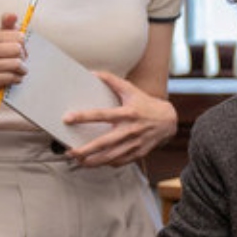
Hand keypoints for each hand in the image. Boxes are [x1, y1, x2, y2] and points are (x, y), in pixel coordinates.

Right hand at [0, 13, 28, 94]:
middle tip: (16, 60)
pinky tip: (12, 77)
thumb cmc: (2, 55)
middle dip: (22, 57)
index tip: (16, 48)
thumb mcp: (6, 38)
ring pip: (16, 64)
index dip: (22, 44)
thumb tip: (12, 15)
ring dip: (21, 69)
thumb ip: (10, 25)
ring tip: (16, 70)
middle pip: (18, 49)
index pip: (20, 37)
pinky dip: (17, 79)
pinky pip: (13, 77)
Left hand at [62, 71, 177, 167]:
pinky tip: (96, 162)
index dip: (84, 116)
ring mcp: (135, 143)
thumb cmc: (146, 104)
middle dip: (86, 149)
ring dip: (93, 161)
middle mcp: (131, 130)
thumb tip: (93, 73)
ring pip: (111, 156)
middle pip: (104, 142)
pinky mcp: (139, 153)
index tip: (67, 118)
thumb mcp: (131, 90)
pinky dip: (107, 163)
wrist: (169, 120)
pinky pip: (120, 162)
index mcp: (128, 113)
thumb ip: (112, 81)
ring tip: (79, 160)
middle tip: (70, 152)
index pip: (102, 115)